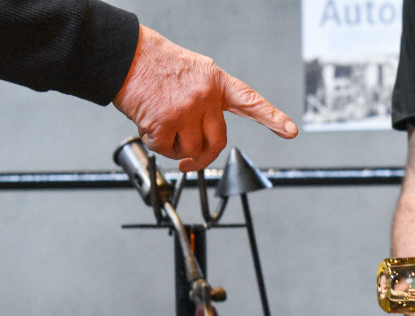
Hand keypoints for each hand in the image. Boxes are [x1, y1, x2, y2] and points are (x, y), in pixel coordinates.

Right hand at [113, 25, 297, 171]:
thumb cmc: (154, 64)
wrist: (124, 54)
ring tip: (159, 123)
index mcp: (216, 82)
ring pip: (190, 151)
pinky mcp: (167, 121)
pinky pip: (165, 150)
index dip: (272, 117)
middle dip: (202, 156)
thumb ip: (206, 99)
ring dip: (173, 148)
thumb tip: (203, 135)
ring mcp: (188, 109)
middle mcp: (207, 97)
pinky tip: (147, 122)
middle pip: (217, 143)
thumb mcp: (192, 72)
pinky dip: (154, 143)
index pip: (250, 101)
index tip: (291, 130)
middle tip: (188, 160)